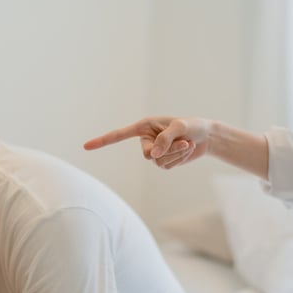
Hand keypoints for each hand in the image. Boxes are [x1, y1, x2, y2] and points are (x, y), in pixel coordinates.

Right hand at [83, 116, 212, 168]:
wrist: (206, 136)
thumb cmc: (193, 126)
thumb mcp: (180, 127)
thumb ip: (164, 139)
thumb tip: (152, 156)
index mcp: (144, 126)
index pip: (119, 135)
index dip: (102, 141)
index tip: (86, 146)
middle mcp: (147, 139)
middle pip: (147, 154)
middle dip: (167, 151)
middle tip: (184, 142)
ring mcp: (155, 151)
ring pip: (159, 162)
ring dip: (176, 155)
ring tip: (188, 144)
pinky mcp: (164, 161)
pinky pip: (167, 166)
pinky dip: (179, 160)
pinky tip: (187, 150)